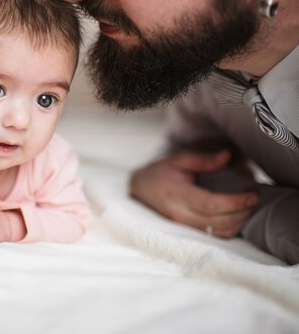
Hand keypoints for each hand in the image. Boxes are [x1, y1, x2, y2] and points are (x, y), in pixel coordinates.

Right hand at [129, 150, 258, 237]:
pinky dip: (231, 228)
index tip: (252, 194)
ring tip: (247, 205)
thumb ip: (204, 160)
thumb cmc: (160, 172)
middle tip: (254, 196)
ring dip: (239, 221)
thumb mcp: (179, 159)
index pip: (211, 204)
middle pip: (219, 222)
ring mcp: (184, 226)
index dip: (235, 202)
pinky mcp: (188, 230)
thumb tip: (226, 156)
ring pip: (220, 232)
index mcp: (178, 195)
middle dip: (243, 211)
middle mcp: (180, 214)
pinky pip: (215, 236)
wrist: (140, 189)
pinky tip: (236, 214)